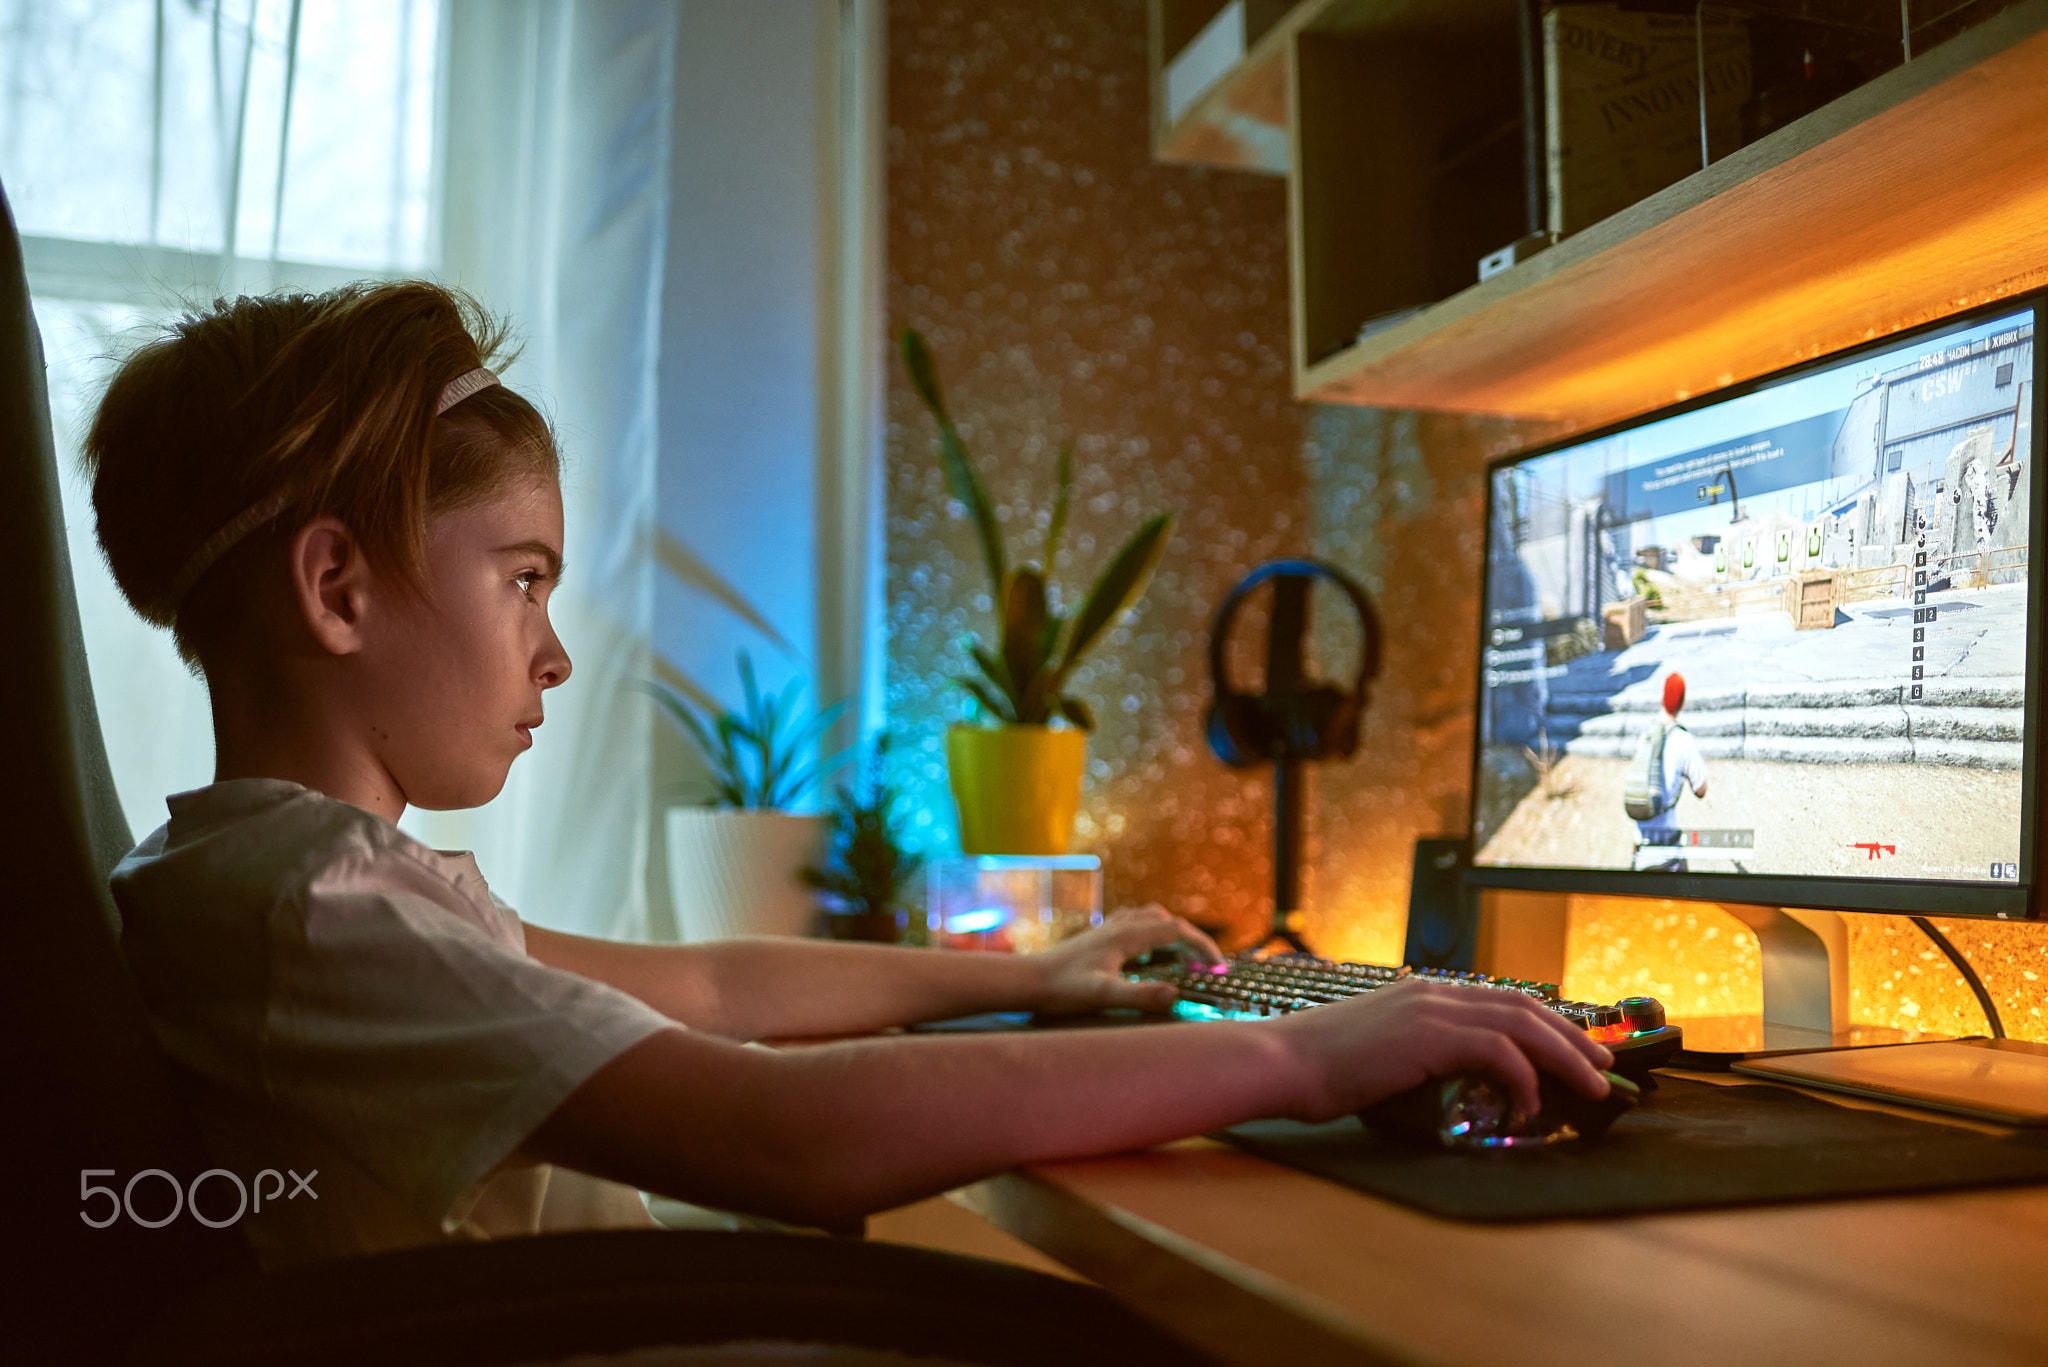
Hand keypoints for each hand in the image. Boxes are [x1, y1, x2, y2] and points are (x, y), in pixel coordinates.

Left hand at [1032, 904, 1225, 1014]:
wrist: (1030, 980)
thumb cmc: (1063, 989)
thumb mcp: (1104, 996)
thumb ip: (1140, 996)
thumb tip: (1175, 995)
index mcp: (1127, 935)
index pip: (1177, 930)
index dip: (1203, 946)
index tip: (1219, 966)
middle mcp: (1120, 925)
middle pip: (1168, 921)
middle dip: (1192, 940)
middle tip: (1208, 966)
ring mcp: (1109, 928)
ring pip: (1152, 918)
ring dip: (1174, 933)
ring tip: (1185, 958)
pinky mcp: (1101, 935)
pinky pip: (1136, 923)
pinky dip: (1154, 932)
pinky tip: (1148, 953)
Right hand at [1269, 978, 1613, 1122]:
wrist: (1281, 1062)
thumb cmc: (1320, 1069)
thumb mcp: (1379, 1053)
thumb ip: (1419, 1056)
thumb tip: (1457, 1082)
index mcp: (1423, 995)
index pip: (1502, 999)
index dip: (1546, 1023)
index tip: (1574, 1047)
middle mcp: (1433, 993)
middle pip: (1524, 1006)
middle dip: (1571, 1036)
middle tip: (1602, 1066)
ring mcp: (1431, 1010)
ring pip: (1521, 1024)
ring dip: (1564, 1056)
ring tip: (1590, 1086)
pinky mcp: (1429, 1035)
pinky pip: (1498, 1052)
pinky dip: (1524, 1078)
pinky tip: (1529, 1106)